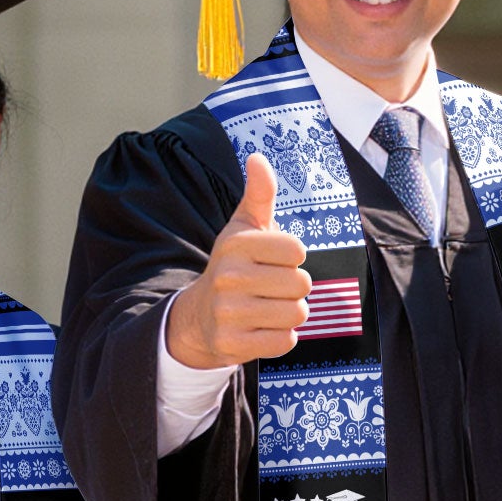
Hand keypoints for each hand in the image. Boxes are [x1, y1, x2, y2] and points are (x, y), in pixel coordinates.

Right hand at [164, 152, 312, 368]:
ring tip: (270, 307)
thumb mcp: (244, 228)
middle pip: (301, 284)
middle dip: (295, 288)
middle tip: (273, 287)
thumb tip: (258, 157)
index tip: (274, 260)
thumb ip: (259, 194)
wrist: (200, 316)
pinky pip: (285, 342)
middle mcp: (229, 277)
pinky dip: (282, 337)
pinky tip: (262, 328)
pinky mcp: (233, 344)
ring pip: (297, 314)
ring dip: (291, 313)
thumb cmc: (234, 266)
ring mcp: (229, 313)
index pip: (297, 250)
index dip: (293, 257)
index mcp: (236, 244)